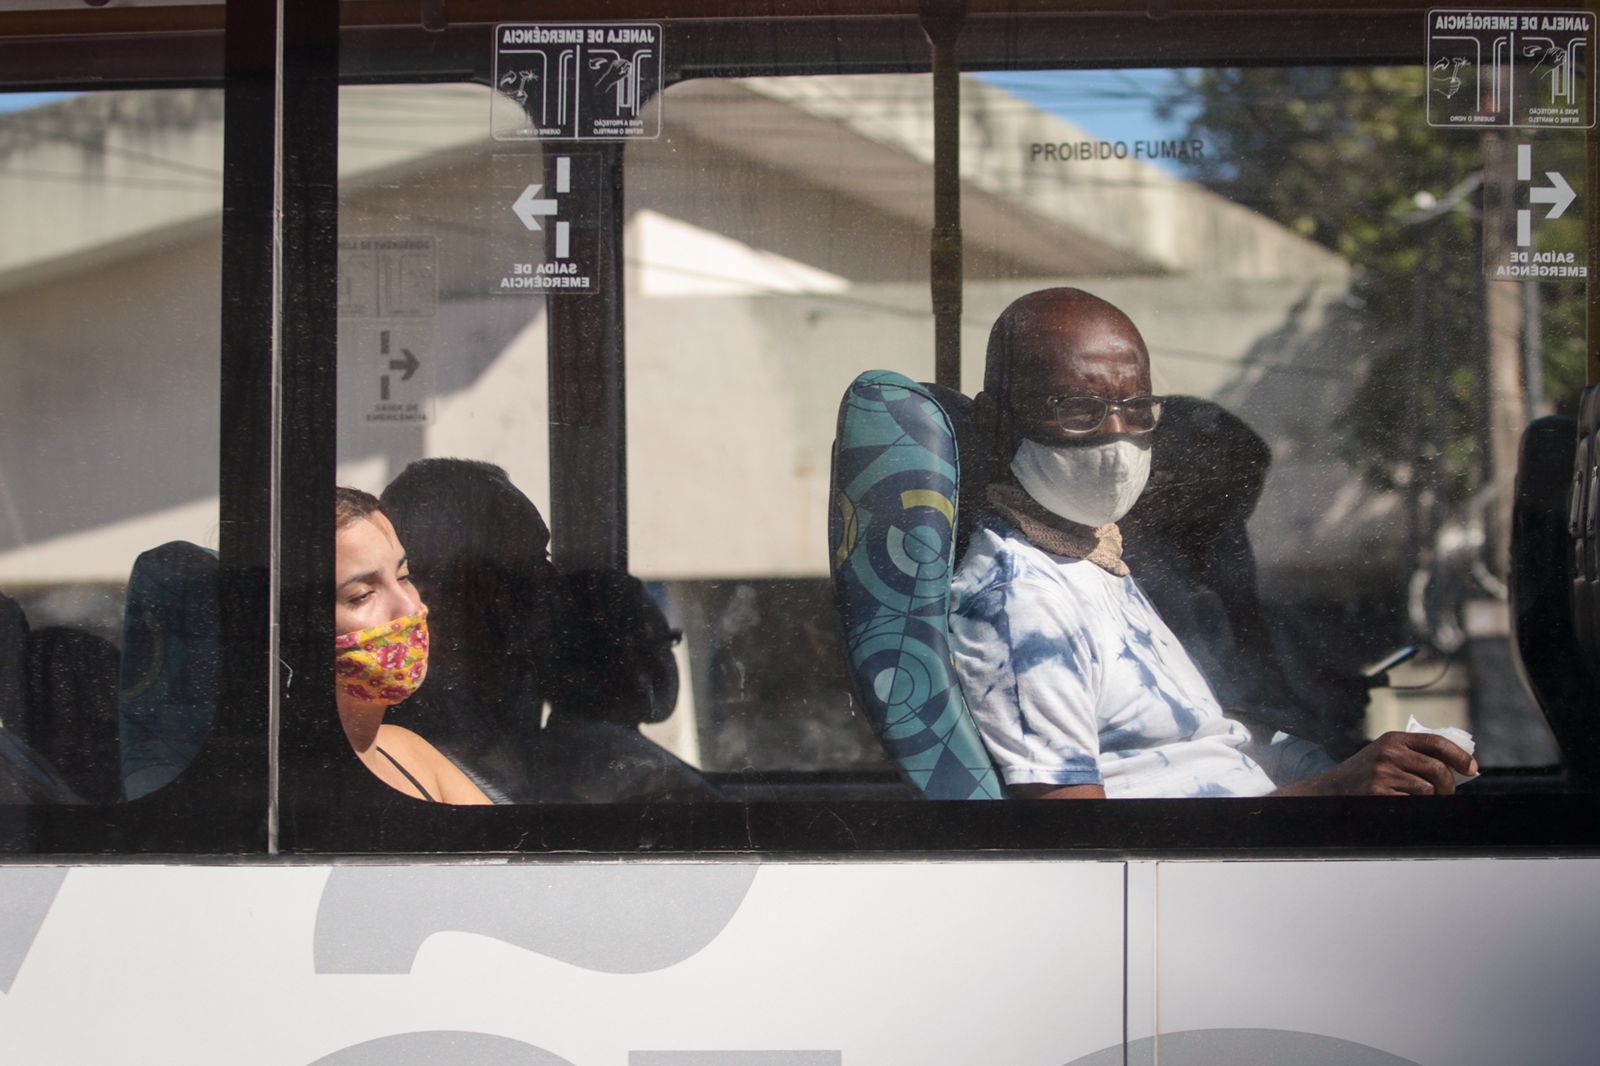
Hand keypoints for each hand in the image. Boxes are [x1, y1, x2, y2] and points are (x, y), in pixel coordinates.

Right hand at [1274, 731, 1478, 796]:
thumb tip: (1458, 767)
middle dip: (1448, 786)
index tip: (1472, 768)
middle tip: (1445, 795)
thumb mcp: (1386, 755)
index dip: (1459, 756)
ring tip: (1417, 800)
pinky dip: (1414, 807)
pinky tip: (1401, 804)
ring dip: (1430, 799)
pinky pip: (1414, 802)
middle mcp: (1389, 752)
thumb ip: (1414, 754)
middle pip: (1438, 769)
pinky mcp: (1378, 792)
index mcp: (1393, 739)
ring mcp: (1383, 772)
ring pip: (1429, 789)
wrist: (1330, 791)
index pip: (1437, 742)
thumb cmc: (1364, 775)